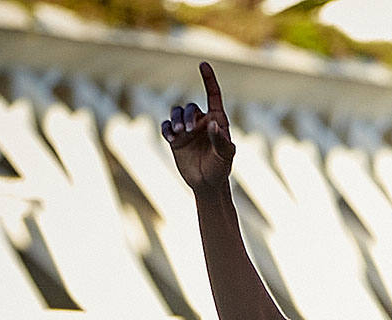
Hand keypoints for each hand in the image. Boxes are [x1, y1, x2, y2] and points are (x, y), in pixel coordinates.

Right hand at [161, 61, 235, 193]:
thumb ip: (220, 139)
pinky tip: (171, 137)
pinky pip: (166, 126)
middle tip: (187, 131)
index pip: (213, 95)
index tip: (203, 64)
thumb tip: (211, 124)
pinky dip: (166, 129)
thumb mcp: (225, 155)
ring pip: (176, 113)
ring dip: (175, 120)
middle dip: (186, 116)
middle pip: (189, 107)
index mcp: (217, 120)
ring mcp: (187, 130)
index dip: (208, 80)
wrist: (207, 184)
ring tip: (179, 134)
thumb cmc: (221, 168)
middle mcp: (201, 122)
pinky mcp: (175, 139)